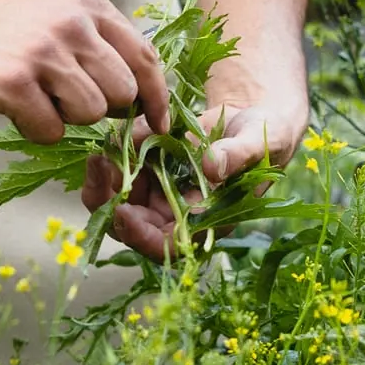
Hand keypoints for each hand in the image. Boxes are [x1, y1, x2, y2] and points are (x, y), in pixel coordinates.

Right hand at [0, 0, 169, 144]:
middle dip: (102, 108)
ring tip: (36, 97)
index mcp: (88, 5)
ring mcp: (43, 52)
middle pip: (122, 92)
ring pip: (92, 113)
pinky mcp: (13, 81)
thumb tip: (138, 93)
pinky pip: (52, 130)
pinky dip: (36, 129)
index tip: (157, 125)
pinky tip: (16, 107)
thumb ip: (96, 41)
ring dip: (67, 118)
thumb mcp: (56, 11)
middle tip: (65, 100)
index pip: (145, 57)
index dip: (157, 98)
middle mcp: (71, 24)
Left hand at [81, 71, 307, 260]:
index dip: (143, 237)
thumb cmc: (264, 136)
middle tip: (102, 170)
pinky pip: (121, 176)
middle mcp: (180, 215)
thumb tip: (212, 167)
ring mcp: (163, 194)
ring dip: (104, 184)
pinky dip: (110, 164)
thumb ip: (238, 155)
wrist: (253, 119)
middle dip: (111, 205)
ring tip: (100, 155)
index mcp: (208, 221)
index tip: (124, 213)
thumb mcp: (257, 142)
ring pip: (120, 204)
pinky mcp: (151, 172)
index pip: (169, 246)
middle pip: (134, 229)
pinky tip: (107, 143)